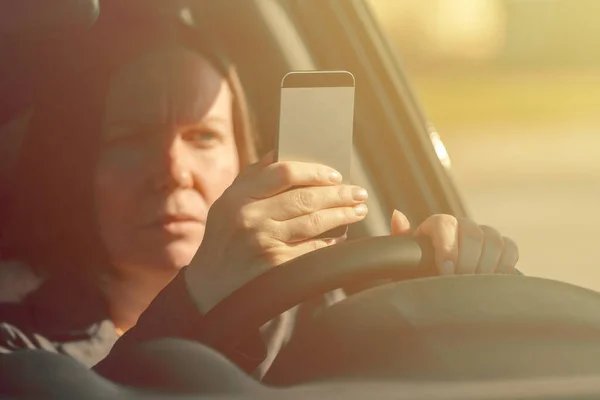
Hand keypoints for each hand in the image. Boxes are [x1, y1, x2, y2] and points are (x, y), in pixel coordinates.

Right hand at [185, 152, 368, 311]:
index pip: (283, 172)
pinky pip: (312, 250)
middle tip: (358, 192)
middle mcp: (250, 218)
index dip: (314, 171)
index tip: (335, 174)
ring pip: (314, 223)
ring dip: (342, 215)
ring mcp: (263, 243)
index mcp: (239, 197)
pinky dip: (329, 242)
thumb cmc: (223, 239)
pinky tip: (340, 237)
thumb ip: (251, 178)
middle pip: (305, 198)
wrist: (210, 287)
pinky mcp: (276, 267)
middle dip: (339, 194)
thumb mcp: (226, 204)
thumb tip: (279, 152)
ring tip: (358, 210)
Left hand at [390, 210, 518, 274]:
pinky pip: (510, 249)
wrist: (439, 290)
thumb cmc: (419, 276)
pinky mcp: (502, 248)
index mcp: (437, 225)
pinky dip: (504, 265)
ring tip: (475, 286)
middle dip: (468, 260)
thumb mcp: (405, 262)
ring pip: (493, 239)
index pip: (445, 224)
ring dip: (486, 264)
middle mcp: (461, 225)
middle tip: (461, 284)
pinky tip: (491, 282)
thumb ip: (402, 241)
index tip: (446, 272)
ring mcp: (483, 235)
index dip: (447, 247)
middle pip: (472, 232)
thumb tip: (397, 214)